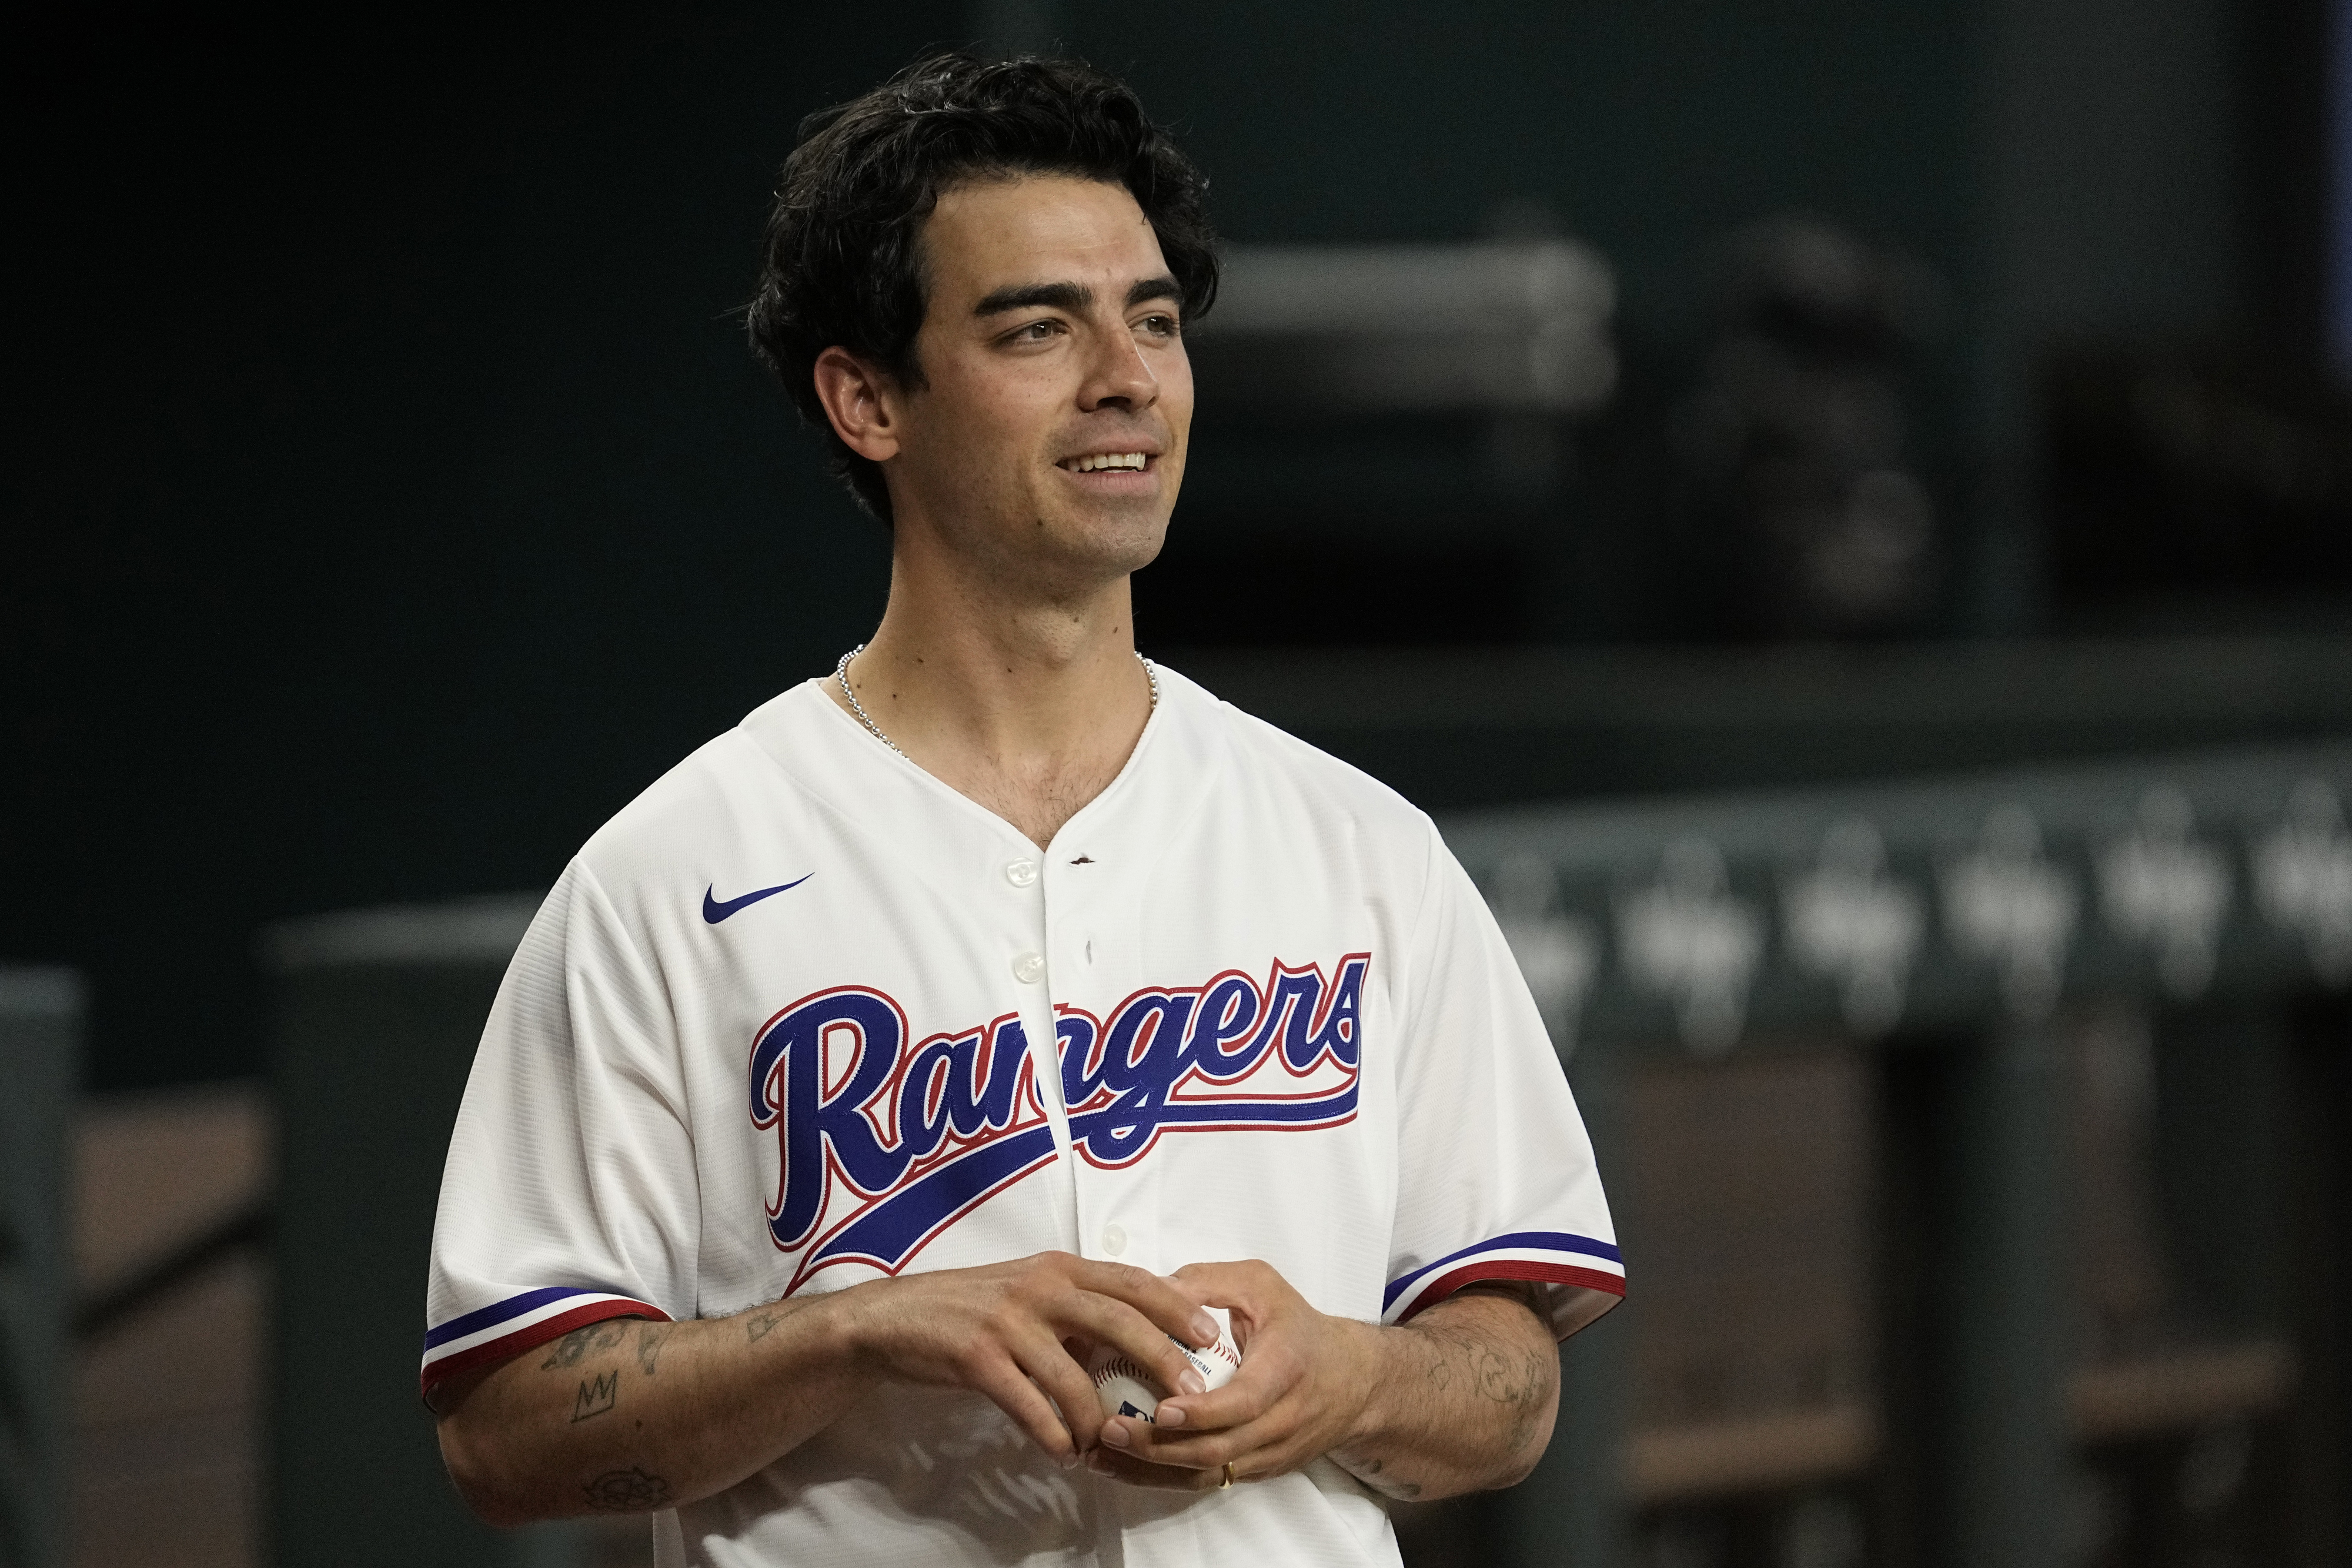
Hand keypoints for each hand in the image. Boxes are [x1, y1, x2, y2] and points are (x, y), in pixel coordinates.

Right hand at [843, 1251, 1220, 1468]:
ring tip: (1109, 1447)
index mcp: (1059, 1267)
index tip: (1212, 1334)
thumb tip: (1134, 1341)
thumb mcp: (1029, 1292)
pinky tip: (1063, 1452)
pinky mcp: (978, 1356)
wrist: (894, 1319)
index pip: (1132, 1281)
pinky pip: (1029, 1403)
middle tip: (1192, 1395)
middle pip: (1118, 1320)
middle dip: (1161, 1358)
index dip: (1176, 1305)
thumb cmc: (970, 1308)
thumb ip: (1077, 1308)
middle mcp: (1040, 1286)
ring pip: (1074, 1375)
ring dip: (1097, 1419)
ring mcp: (1009, 1320)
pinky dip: (1052, 1434)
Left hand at [1085, 1258, 1380, 1491]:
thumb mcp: (1261, 1286)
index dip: (1202, 1413)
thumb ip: (1209, 1281)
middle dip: (1159, 1447)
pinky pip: (1208, 1482)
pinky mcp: (1258, 1470)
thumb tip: (1152, 1286)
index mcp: (1286, 1368)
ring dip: (1152, 1470)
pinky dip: (1163, 1478)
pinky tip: (1123, 1466)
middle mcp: (1282, 1420)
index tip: (1160, 1410)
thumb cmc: (1297, 1326)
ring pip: (1209, 1475)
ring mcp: (1270, 1453)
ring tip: (1102, 1452)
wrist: (1351, 1381)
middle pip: (1219, 1449)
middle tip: (1108, 1430)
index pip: (1245, 1402)